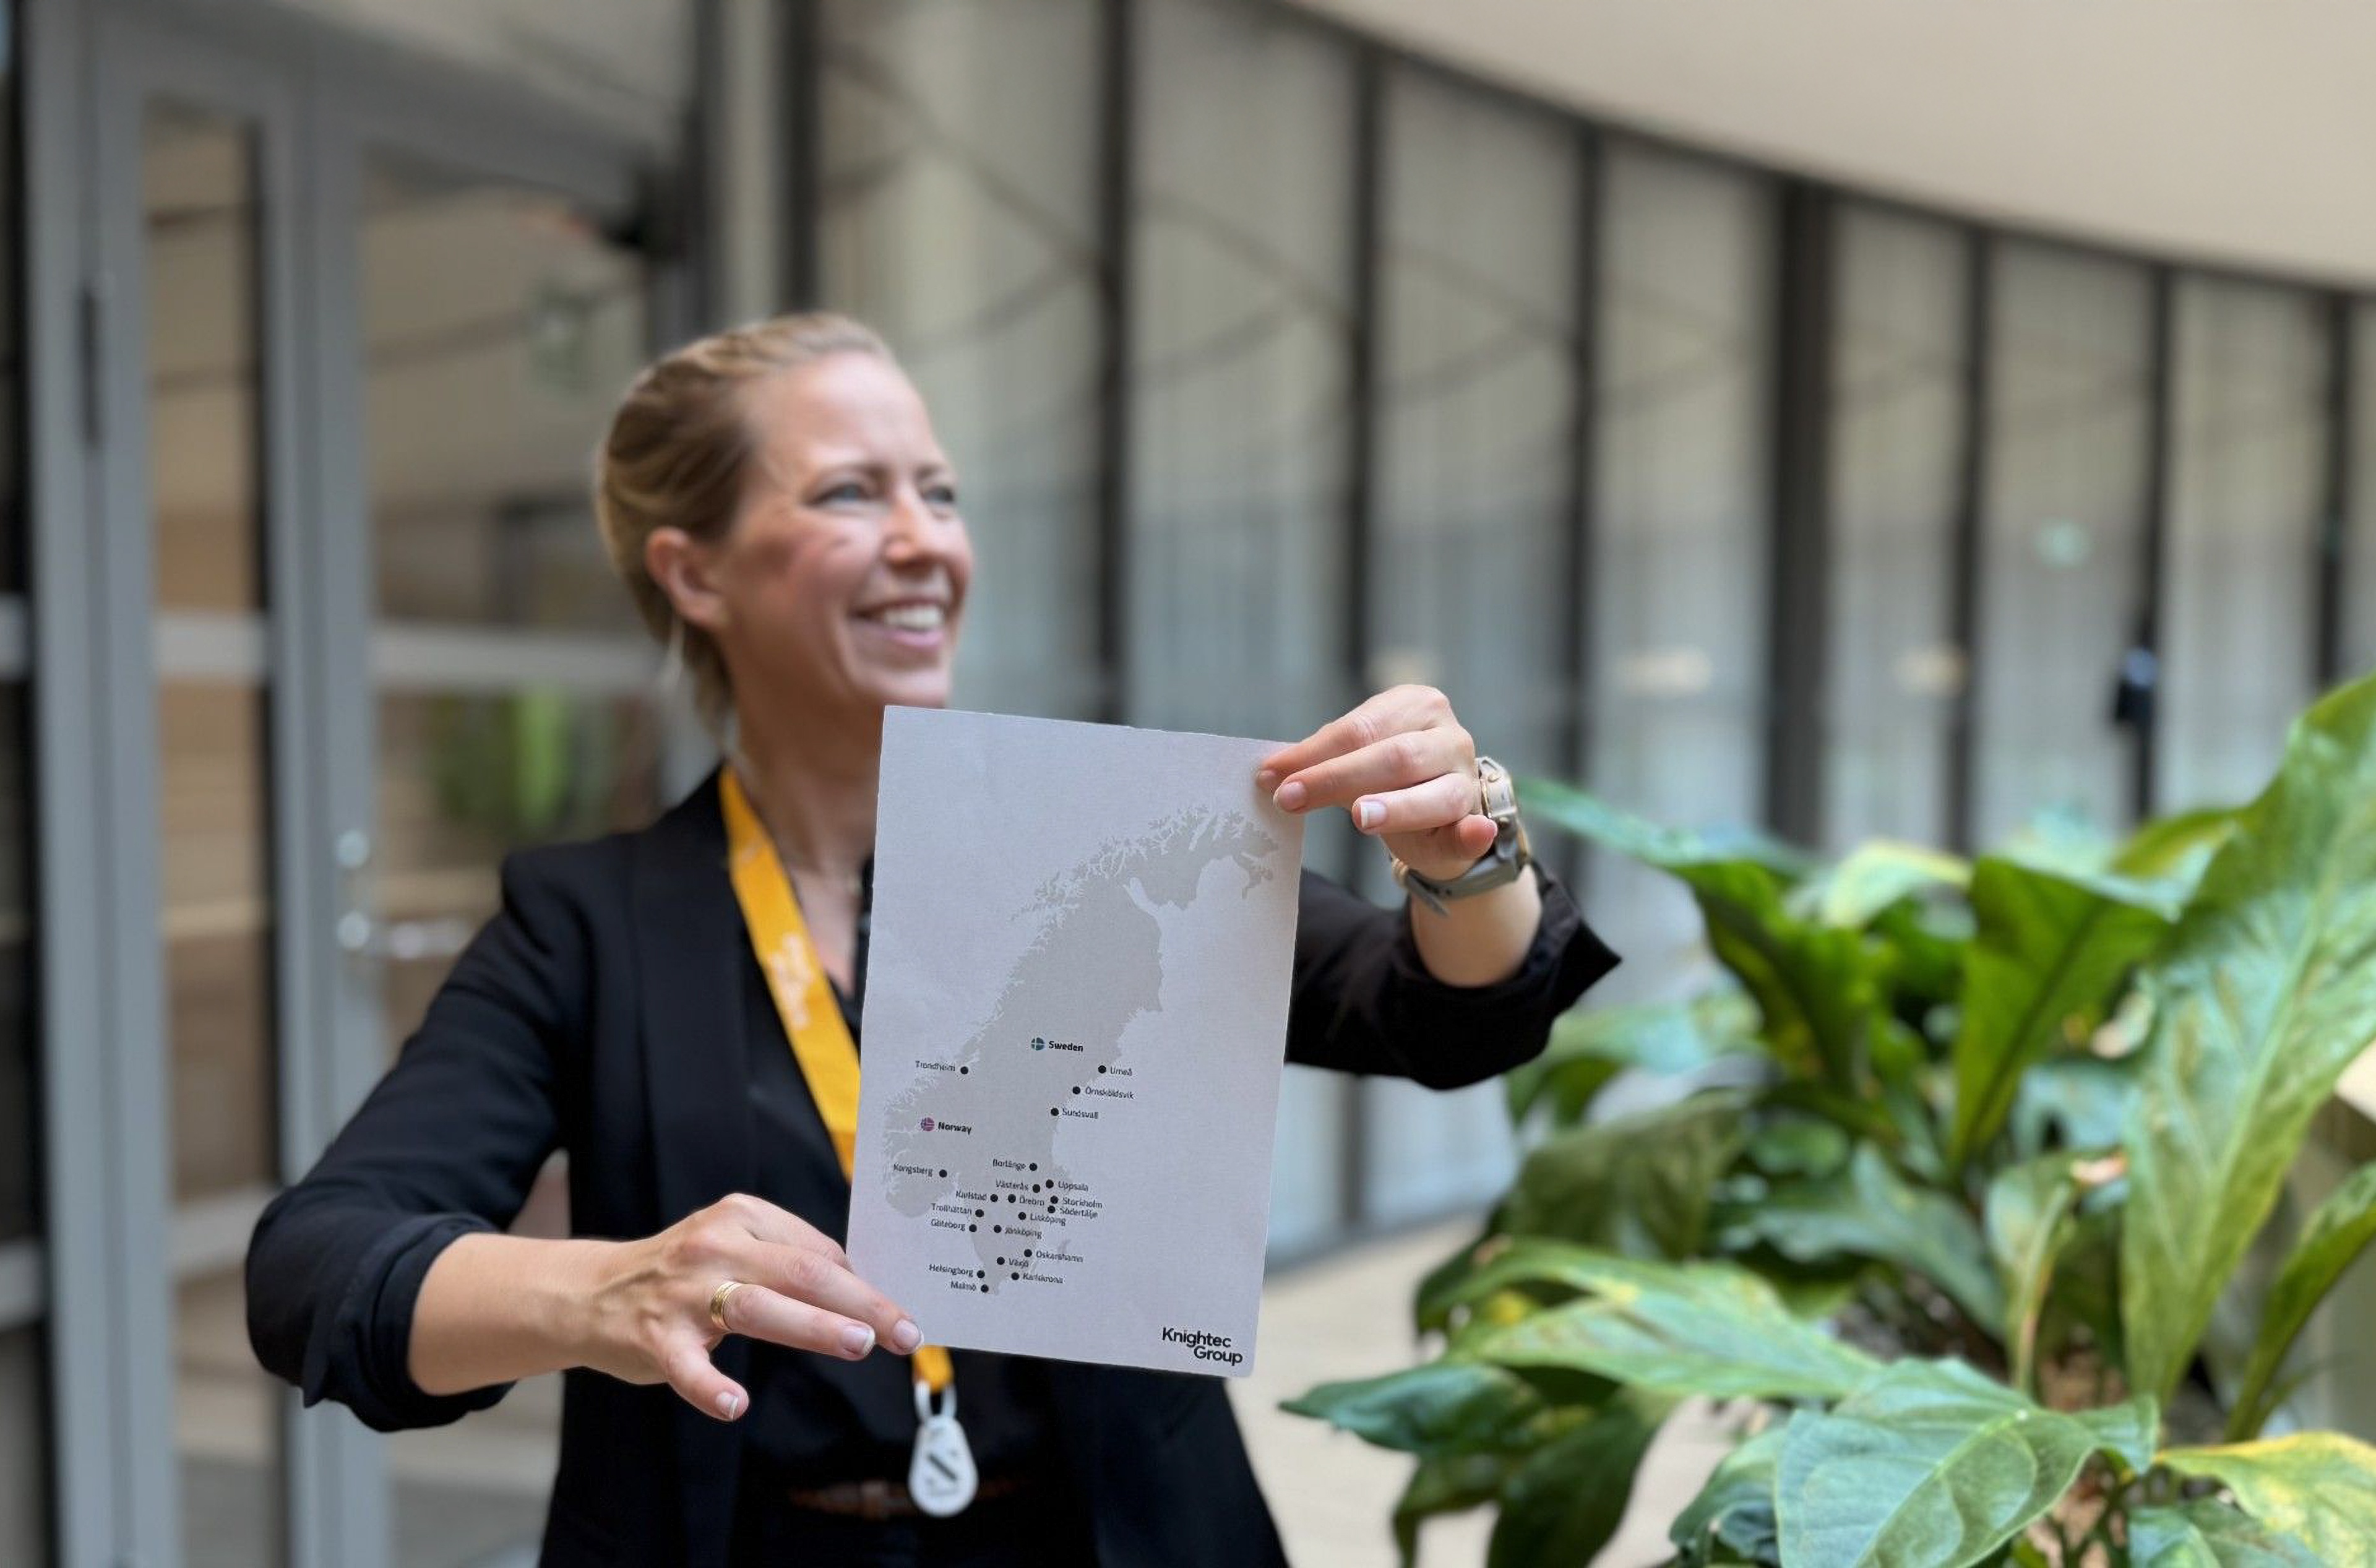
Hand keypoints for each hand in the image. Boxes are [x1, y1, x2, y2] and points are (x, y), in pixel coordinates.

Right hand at [572, 1193, 921, 1421]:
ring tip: (858, 1344)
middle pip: (802, 1272)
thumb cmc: (684, 1274)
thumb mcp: (735, 1246)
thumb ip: (790, 1260)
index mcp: (743, 1218)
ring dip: (813, 1327)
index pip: (819, 1251)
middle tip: (904, 1332)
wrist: (591, 1293)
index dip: (866, 1285)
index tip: (902, 1312)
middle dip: (861, 1303)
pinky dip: (710, 1386)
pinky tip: (735, 1405)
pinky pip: (686, 1366)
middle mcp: (716, 1246)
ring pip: (758, 1308)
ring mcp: (683, 1293)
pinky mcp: (654, 1338)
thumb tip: (864, 1290)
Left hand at [1257, 685, 1494, 881]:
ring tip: (1362, 816)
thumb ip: (1321, 761)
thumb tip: (1269, 773)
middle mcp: (1449, 736)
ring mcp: (1467, 779)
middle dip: (1337, 778)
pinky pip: (1476, 829)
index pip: (1359, 727)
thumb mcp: (1355, 760)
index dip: (1313, 753)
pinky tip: (1474, 832)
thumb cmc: (1388, 779)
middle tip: (1290, 798)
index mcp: (1415, 705)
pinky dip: (1475, 833)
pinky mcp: (1477, 822)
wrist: (1439, 813)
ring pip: (1434, 794)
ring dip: (1396, 806)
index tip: (1270, 774)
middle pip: (1393, 756)